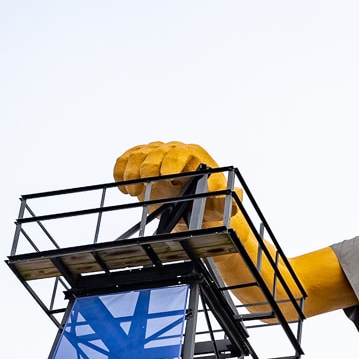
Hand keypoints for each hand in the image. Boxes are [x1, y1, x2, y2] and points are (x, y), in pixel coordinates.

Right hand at [113, 141, 235, 226]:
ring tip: (133, 192)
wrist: (190, 208)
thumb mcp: (217, 206)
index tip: (164, 178)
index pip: (180, 153)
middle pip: (156, 151)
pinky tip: (123, 187)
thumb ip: (226, 201)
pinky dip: (120, 170)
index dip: (170, 164)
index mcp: (194, 156)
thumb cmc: (206, 202)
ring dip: (131, 171)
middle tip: (142, 189)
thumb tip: (238, 195)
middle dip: (147, 170)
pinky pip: (126, 158)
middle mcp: (174, 151)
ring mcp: (156, 155)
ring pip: (138, 153)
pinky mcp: (141, 162)